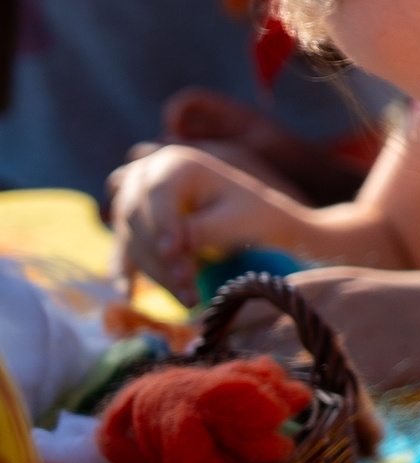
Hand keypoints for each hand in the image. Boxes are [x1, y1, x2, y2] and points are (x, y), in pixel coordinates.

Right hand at [106, 144, 308, 292]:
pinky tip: (129, 294)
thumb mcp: (235, 220)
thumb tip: (170, 249)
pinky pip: (121, 252)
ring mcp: (133, 204)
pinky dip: (127, 274)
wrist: (254, 226)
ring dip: (156, 271)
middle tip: (186, 281)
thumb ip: (203, 230)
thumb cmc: (251, 216)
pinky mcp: (131, 231)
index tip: (172, 251)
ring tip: (189, 298)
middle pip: (136, 216)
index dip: (161, 222)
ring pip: (130, 239)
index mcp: (176, 163)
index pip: (157, 191)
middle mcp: (146, 177)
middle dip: (160, 253)